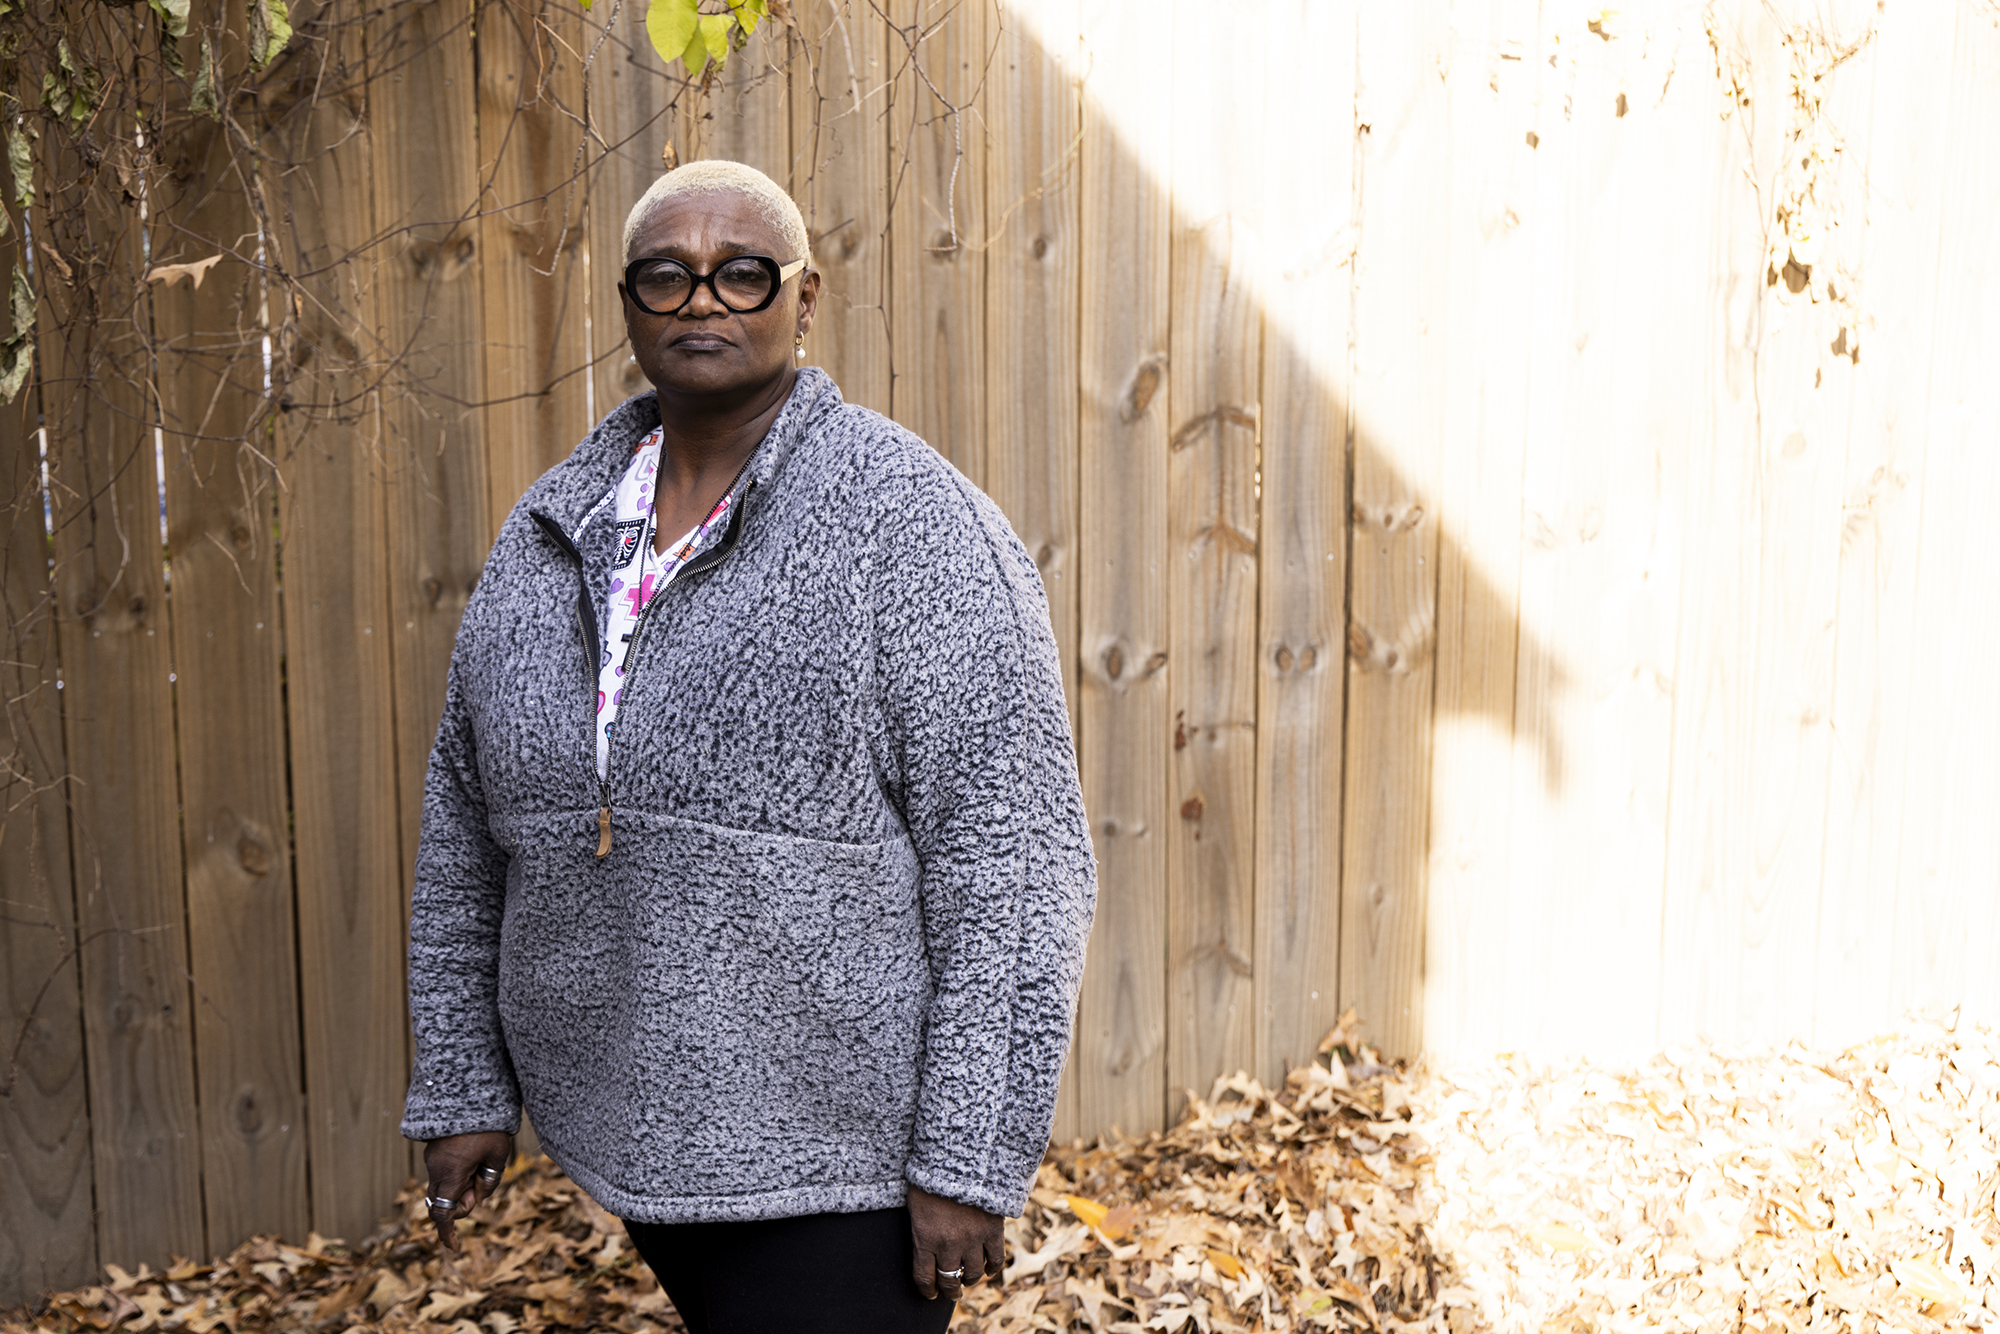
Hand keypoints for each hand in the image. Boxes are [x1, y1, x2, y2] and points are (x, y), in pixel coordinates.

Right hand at [423, 1131, 511, 1252]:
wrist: (469, 1091)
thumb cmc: (489, 1124)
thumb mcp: (498, 1155)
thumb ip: (489, 1181)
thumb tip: (478, 1198)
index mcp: (451, 1173)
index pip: (443, 1213)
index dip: (447, 1234)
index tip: (453, 1248)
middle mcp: (436, 1168)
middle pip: (444, 1201)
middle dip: (463, 1203)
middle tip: (483, 1182)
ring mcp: (432, 1157)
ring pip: (446, 1184)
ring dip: (463, 1184)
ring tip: (484, 1157)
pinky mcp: (434, 1148)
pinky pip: (445, 1170)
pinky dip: (459, 1172)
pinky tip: (475, 1150)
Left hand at [908, 1183, 1003, 1301]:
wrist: (960, 1157)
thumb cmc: (931, 1177)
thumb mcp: (914, 1204)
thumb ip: (919, 1229)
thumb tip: (920, 1247)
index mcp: (925, 1239)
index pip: (924, 1279)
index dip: (927, 1291)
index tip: (930, 1294)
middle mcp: (949, 1244)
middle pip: (949, 1280)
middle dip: (949, 1291)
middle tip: (950, 1293)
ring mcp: (972, 1239)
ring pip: (973, 1274)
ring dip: (969, 1280)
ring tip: (967, 1279)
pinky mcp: (992, 1230)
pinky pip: (995, 1260)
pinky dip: (991, 1268)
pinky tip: (987, 1269)